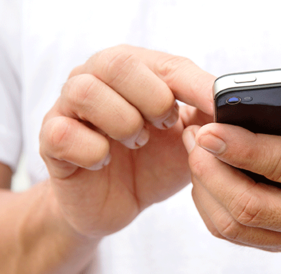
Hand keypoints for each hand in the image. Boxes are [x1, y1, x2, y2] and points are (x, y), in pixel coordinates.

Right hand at [40, 45, 213, 236]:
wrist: (114, 203)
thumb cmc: (151, 165)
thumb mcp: (185, 142)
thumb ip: (206, 121)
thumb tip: (230, 106)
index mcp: (133, 73)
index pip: (166, 65)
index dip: (194, 85)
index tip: (217, 105)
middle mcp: (95, 79)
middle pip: (119, 63)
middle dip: (153, 99)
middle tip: (165, 125)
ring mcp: (67, 108)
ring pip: (86, 92)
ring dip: (122, 123)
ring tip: (137, 142)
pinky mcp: (50, 141)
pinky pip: (63, 133)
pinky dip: (93, 151)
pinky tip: (104, 162)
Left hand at [183, 91, 280, 253]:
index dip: (245, 148)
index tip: (211, 130)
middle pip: (250, 205)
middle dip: (212, 171)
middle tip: (196, 136)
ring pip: (234, 225)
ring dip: (205, 187)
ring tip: (196, 151)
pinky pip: (234, 233)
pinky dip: (211, 204)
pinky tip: (206, 175)